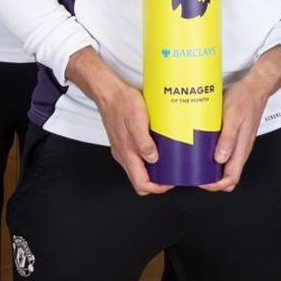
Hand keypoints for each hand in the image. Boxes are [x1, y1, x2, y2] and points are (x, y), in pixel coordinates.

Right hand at [67, 47, 169, 195]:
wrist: (109, 92)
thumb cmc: (122, 103)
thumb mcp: (137, 120)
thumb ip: (144, 142)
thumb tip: (153, 159)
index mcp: (127, 153)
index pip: (141, 184)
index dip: (157, 188)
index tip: (170, 181)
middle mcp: (123, 155)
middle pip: (139, 180)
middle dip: (156, 182)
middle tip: (171, 173)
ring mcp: (122, 149)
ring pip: (137, 170)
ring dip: (152, 170)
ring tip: (167, 161)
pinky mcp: (123, 142)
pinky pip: (135, 158)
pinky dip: (147, 159)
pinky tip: (157, 148)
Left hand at [202, 46, 280, 192]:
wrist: (255, 87)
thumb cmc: (245, 99)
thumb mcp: (233, 116)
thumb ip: (228, 138)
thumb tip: (220, 159)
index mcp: (241, 148)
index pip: (231, 178)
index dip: (216, 185)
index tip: (201, 180)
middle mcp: (241, 150)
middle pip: (229, 176)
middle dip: (213, 181)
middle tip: (196, 174)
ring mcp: (239, 145)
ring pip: (227, 166)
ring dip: (213, 169)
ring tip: (198, 163)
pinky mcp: (236, 138)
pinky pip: (226, 154)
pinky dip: (215, 158)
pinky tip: (205, 150)